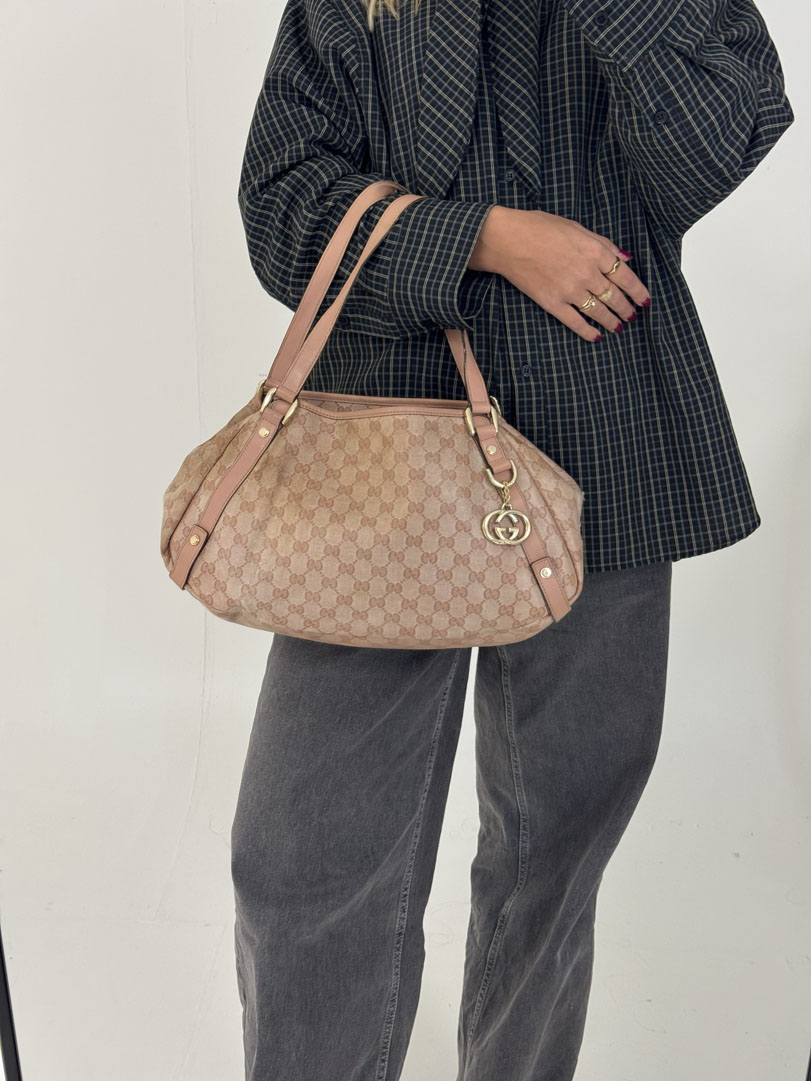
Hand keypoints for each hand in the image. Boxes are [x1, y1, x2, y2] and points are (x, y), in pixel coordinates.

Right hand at [470, 206, 650, 340]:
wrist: (507, 240)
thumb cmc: (540, 228)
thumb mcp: (577, 227)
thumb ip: (603, 244)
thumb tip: (624, 258)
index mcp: (594, 251)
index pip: (625, 276)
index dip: (638, 291)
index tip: (645, 300)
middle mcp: (586, 273)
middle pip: (614, 296)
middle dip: (626, 308)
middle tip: (633, 315)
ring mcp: (569, 290)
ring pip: (598, 311)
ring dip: (612, 321)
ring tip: (619, 326)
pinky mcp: (552, 302)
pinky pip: (575, 321)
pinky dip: (588, 331)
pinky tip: (596, 336)